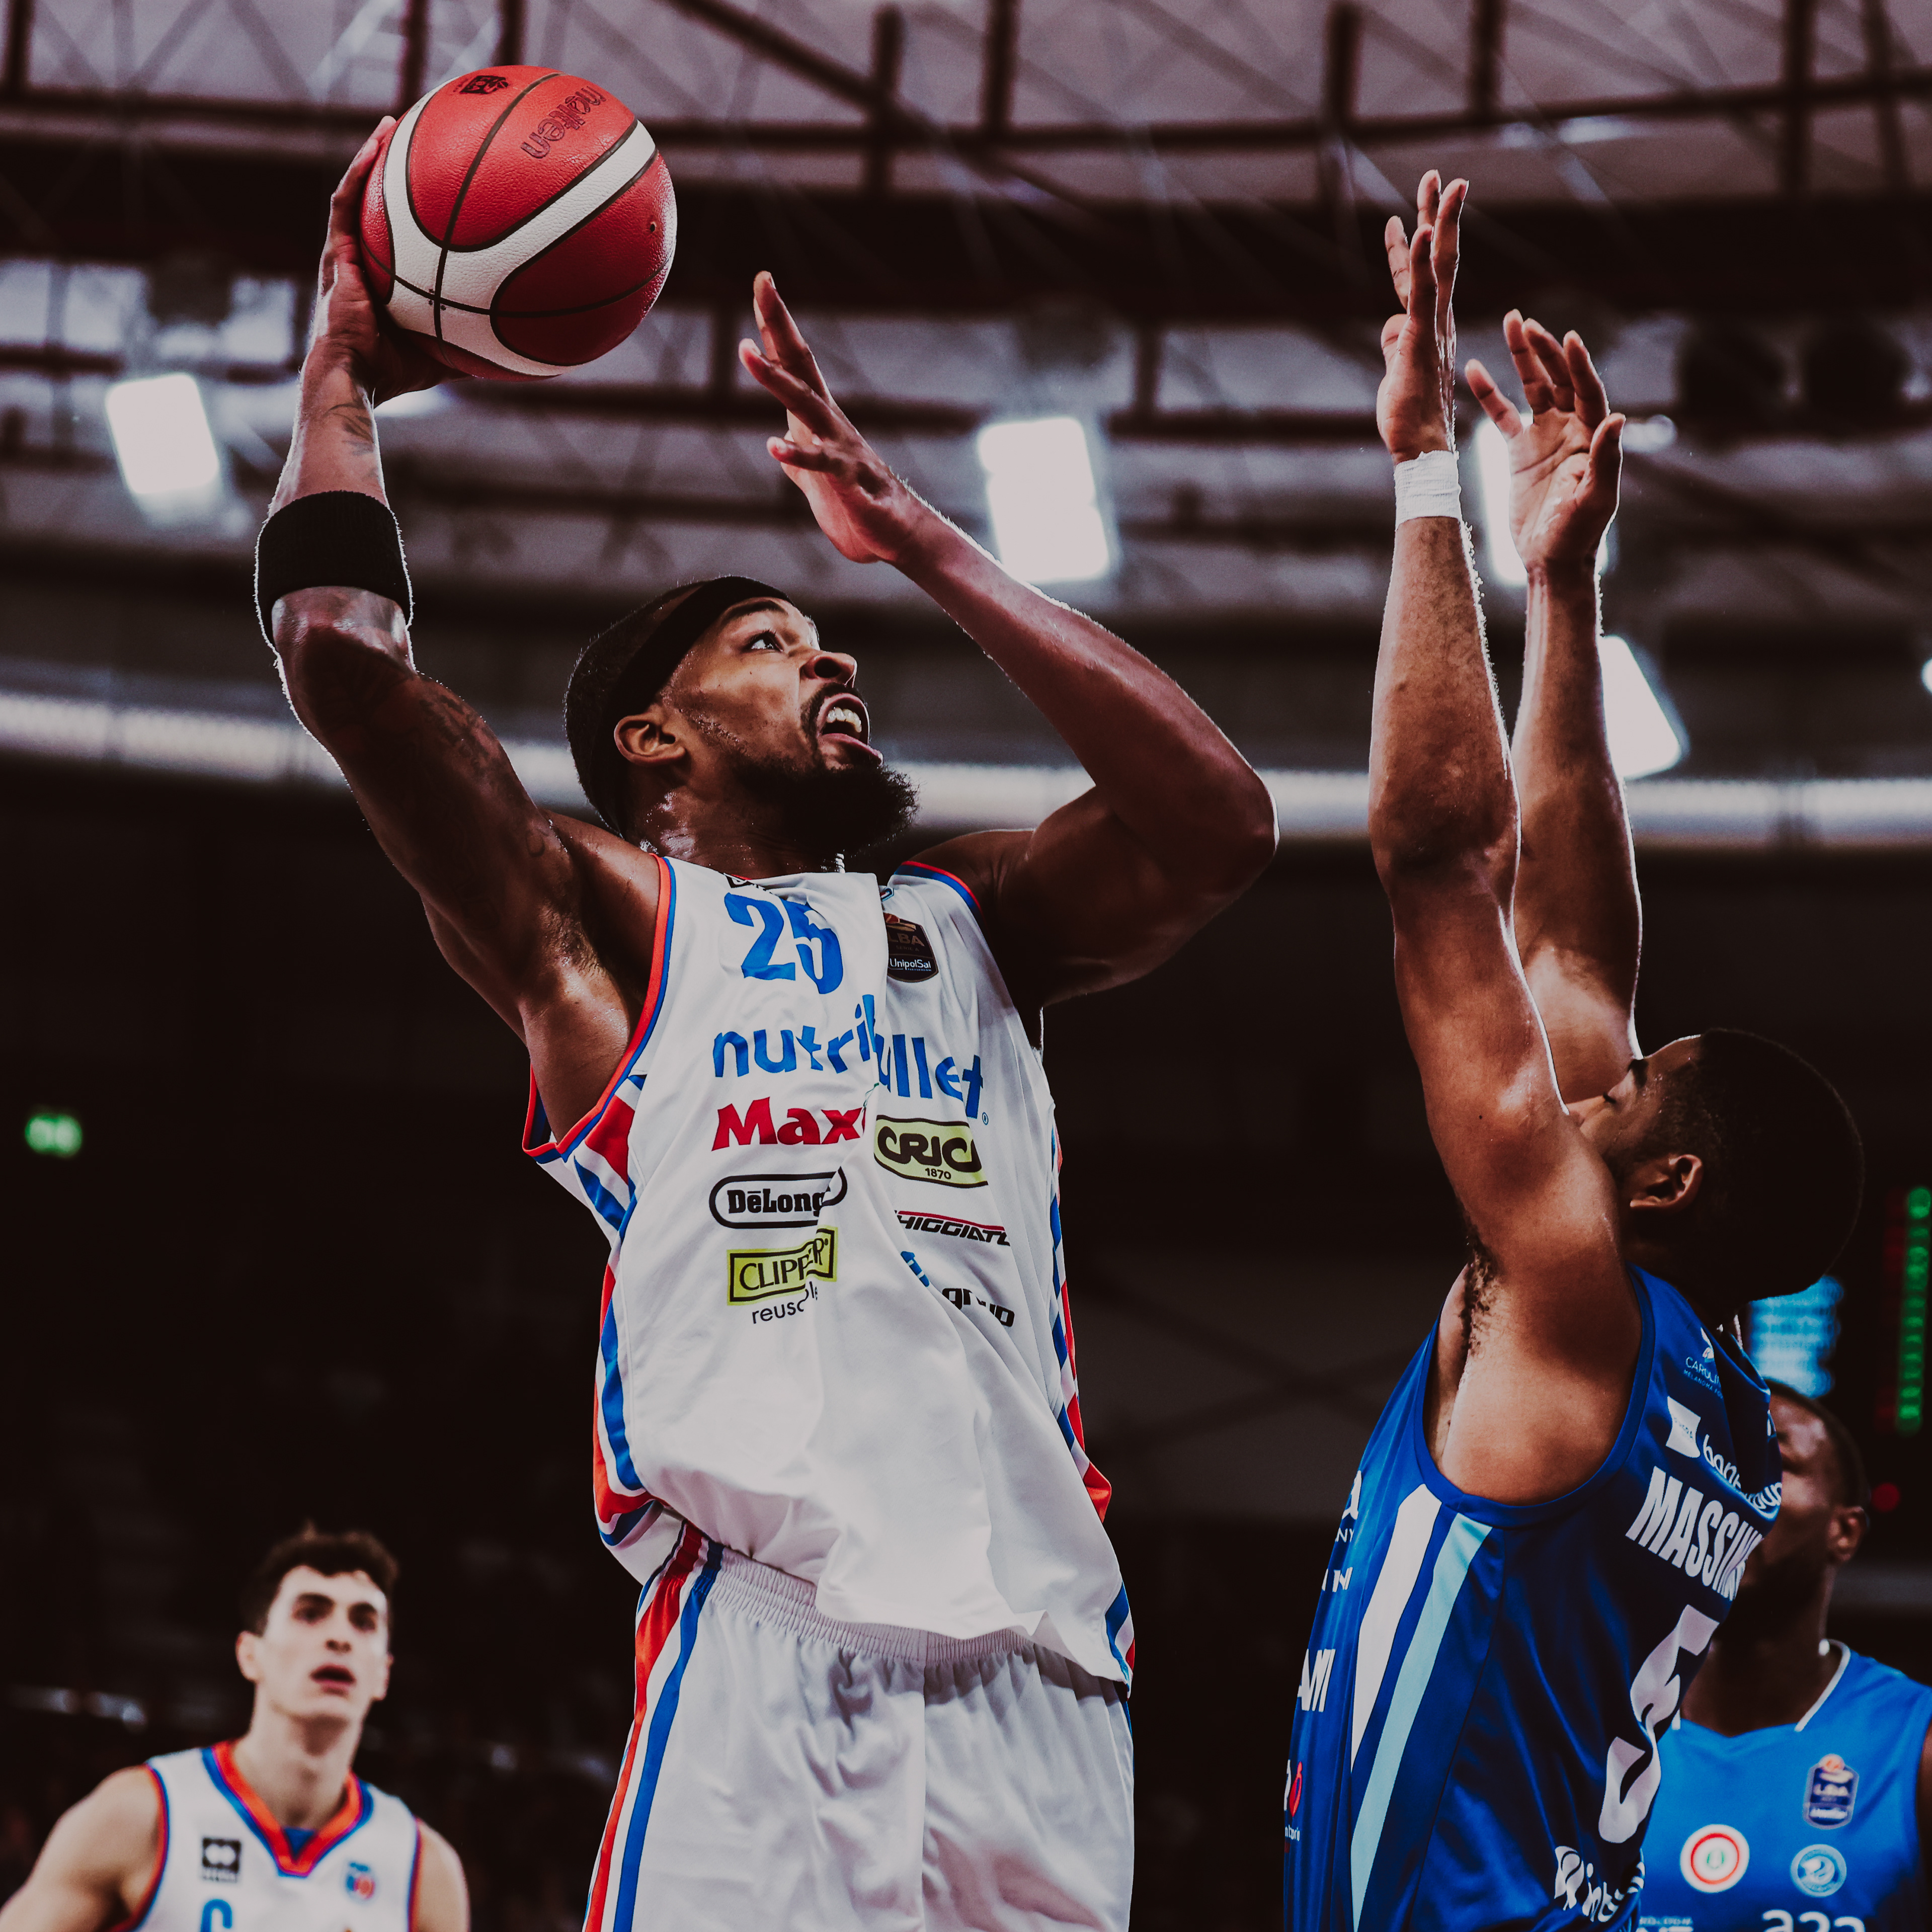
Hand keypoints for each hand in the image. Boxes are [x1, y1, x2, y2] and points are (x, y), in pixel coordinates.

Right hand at [308, 120, 456, 406]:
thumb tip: (532, 352)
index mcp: (386, 275)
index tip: (443, 183)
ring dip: (372, 154)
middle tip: (419, 137)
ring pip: (357, 191)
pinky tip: (376, 145)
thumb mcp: (451, 350)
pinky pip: (344, 202)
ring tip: (391, 122)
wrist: (356, 376)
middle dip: (394, 168)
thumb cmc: (398, 371)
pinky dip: (358, 170)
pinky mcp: (333, 252)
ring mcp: (345, 252)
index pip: (401, 232)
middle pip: (378, 202)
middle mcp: (363, 257)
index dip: (417, 206)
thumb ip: (482, 343)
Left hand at [739, 273, 924, 564]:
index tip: (762, 281)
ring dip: (775, 378)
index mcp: (819, 419)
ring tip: (746, 352)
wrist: (896, 537)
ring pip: (805, 405)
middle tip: (763, 284)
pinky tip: (774, 446)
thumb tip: (783, 446)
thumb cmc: (857, 506)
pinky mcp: (846, 482)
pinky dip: (797, 455)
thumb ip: (798, 459)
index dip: (776, 324)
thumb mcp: (816, 480)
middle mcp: (830, 422)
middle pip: (800, 365)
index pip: (795, 362)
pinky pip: (821, 465)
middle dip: (779, 325)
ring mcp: (840, 448)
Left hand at [1377, 172, 1465, 462]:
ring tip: (1441, 182)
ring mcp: (1433, 328)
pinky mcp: (1422, 340)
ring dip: (1439, 220)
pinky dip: (1425, 260)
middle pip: (1441, 255)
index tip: (1406, 215)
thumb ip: (1393, 342)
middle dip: (1437, 213)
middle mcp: (1438, 320)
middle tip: (1437, 175)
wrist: (1421, 448)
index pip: (1421, 275)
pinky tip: (1424, 231)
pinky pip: (1425, 293)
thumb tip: (1389, 324)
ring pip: (1441, 264)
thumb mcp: (1394, 369)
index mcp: (1429, 325)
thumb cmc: (1408, 415)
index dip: (1414, 243)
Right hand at [1466, 314, 1622, 572]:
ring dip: (1521, 357)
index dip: (1578, 364)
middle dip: (1544, 350)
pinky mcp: (1519, 451)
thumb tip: (1618, 418)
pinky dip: (1489, 393)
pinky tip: (1472, 369)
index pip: (1587, 390)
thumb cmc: (1578, 534)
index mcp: (1592, 436)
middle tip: (1525, 323)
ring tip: (1510, 324)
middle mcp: (1571, 429)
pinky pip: (1502, 415)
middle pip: (1559, 379)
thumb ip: (1606, 458)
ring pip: (1533, 387)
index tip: (1567, 337)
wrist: (1550, 560)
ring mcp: (1545, 437)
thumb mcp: (1596, 498)